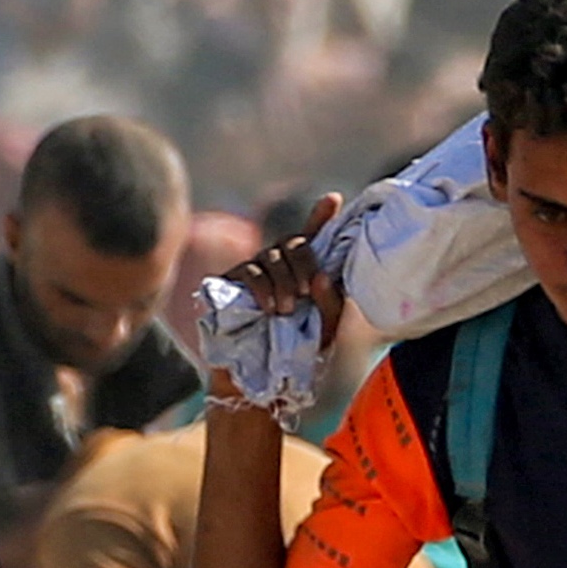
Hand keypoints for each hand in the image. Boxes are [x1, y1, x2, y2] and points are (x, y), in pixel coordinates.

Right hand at [234, 190, 350, 336]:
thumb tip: (319, 278)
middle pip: (294, 242)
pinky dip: (263, 288)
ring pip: (272, 255)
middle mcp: (280, 261)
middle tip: (305, 292)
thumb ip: (330, 302)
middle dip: (303, 264)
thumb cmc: (300, 345)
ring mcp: (256, 267)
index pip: (313, 235)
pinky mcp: (234, 280)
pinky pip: (251, 272)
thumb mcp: (325, 326)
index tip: (332, 199)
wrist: (264, 368)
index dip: (321, 216)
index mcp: (305, 267)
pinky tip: (269, 308)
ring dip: (283, 281)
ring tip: (287, 309)